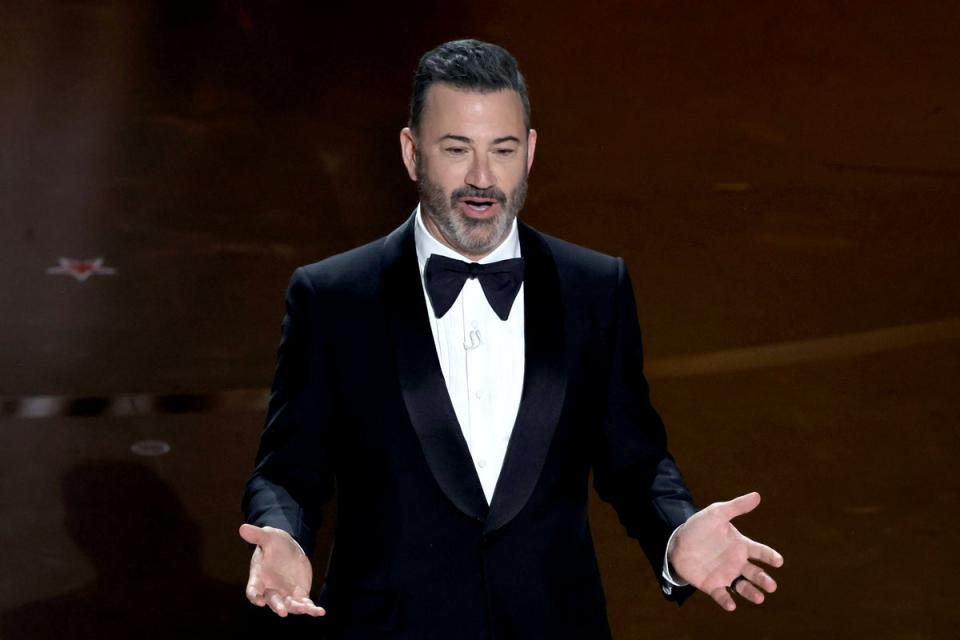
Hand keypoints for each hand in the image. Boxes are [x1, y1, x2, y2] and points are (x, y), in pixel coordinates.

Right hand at [238, 524, 325, 617]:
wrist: (289, 548)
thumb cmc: (274, 543)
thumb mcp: (268, 537)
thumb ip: (257, 536)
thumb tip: (243, 528)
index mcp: (259, 578)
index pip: (253, 590)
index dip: (254, 596)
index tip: (258, 600)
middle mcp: (270, 590)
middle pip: (272, 601)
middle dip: (278, 607)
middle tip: (283, 612)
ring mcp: (285, 594)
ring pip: (290, 606)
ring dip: (297, 609)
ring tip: (308, 609)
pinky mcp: (298, 595)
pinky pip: (304, 605)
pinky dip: (312, 609)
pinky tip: (321, 611)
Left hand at [668, 492, 783, 611]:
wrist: (677, 540)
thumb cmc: (699, 526)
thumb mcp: (717, 513)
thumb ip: (736, 507)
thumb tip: (757, 495)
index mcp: (740, 545)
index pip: (760, 552)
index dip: (770, 556)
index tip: (778, 561)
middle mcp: (736, 562)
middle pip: (755, 573)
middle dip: (764, 580)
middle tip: (771, 586)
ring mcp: (725, 575)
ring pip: (743, 587)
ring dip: (751, 593)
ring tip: (759, 597)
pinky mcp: (712, 585)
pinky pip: (722, 595)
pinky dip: (727, 601)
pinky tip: (731, 605)